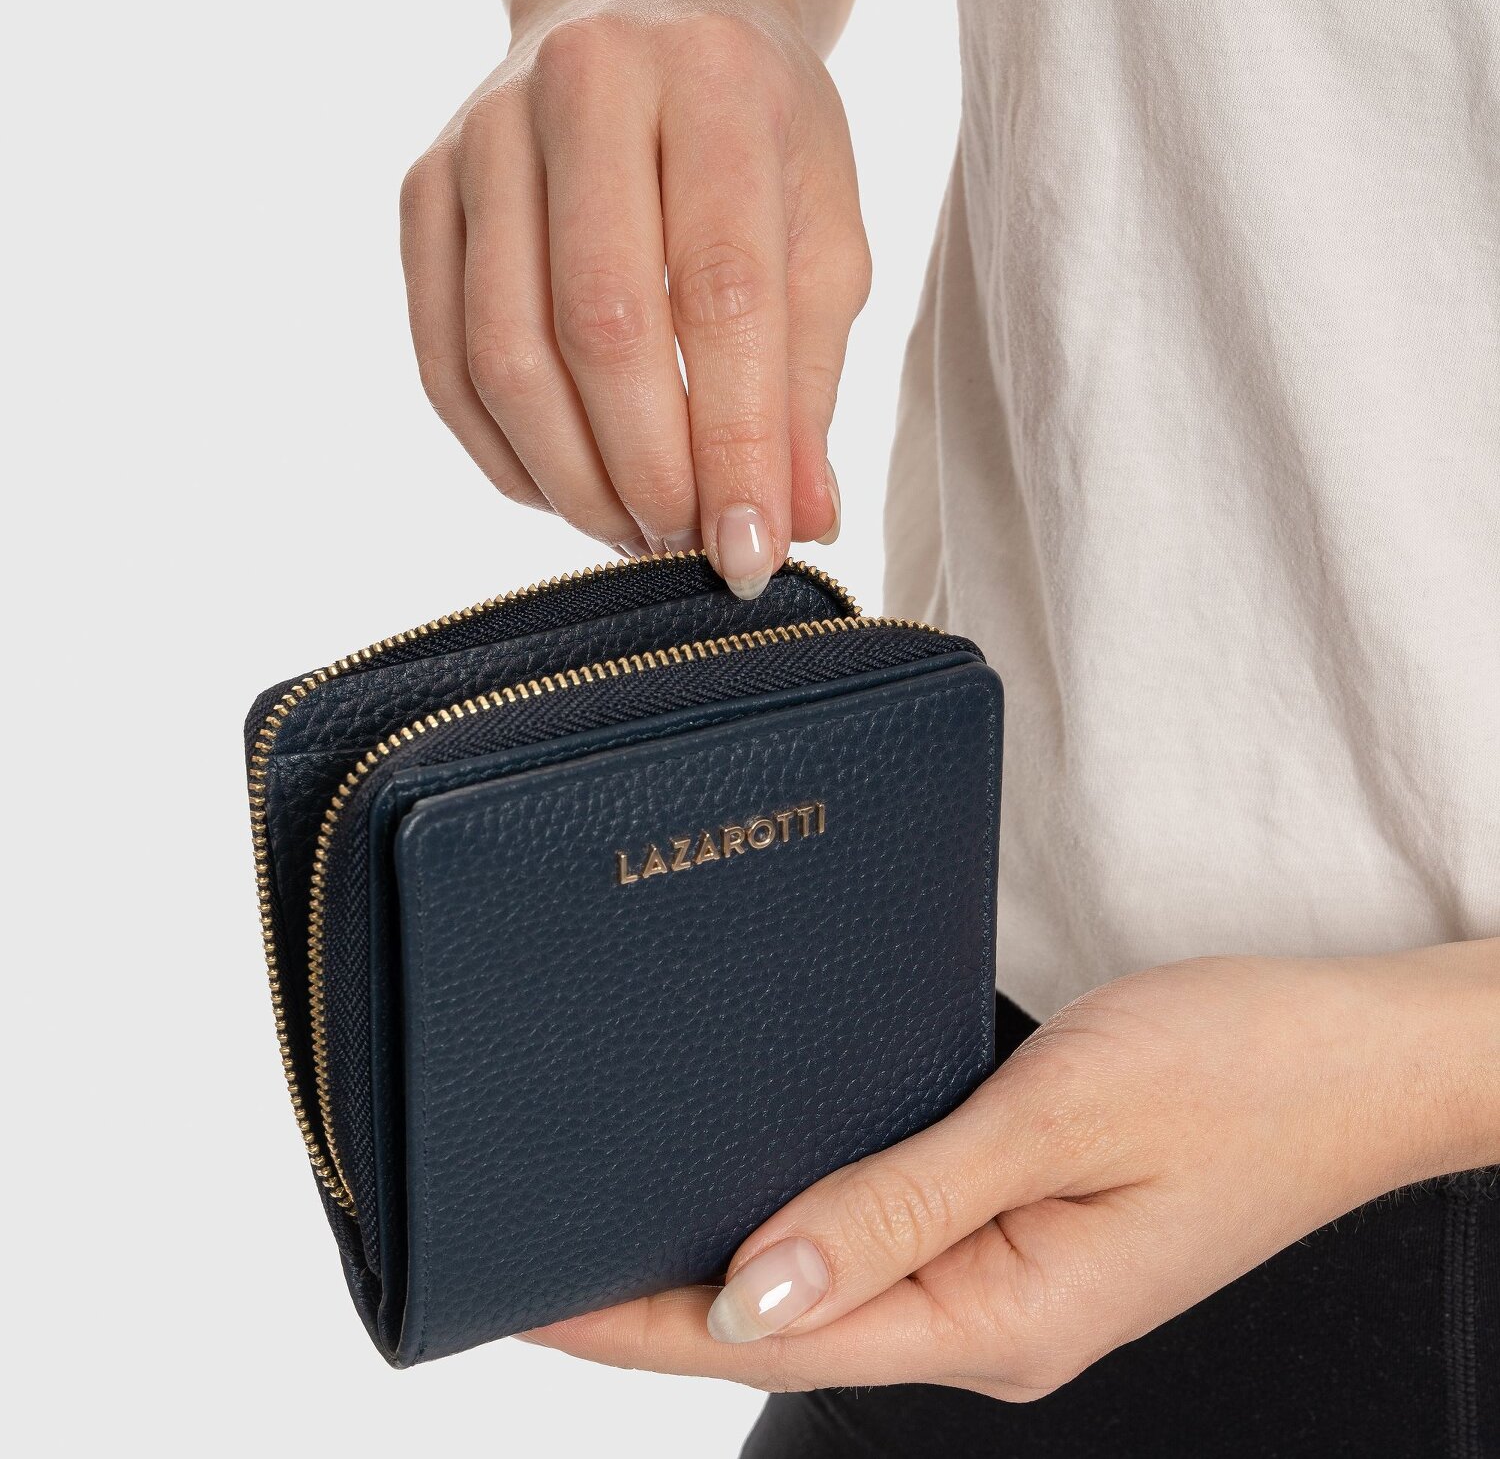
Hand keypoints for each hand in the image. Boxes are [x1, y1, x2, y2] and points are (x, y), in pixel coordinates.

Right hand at [400, 0, 868, 594]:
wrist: (644, 18)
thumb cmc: (756, 145)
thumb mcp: (820, 240)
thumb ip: (808, 383)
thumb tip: (797, 523)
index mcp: (711, 82)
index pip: (722, 292)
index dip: (737, 442)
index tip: (752, 551)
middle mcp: (584, 88)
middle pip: (598, 326)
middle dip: (648, 471)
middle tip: (688, 546)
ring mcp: (483, 138)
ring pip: (504, 355)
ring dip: (573, 480)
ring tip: (636, 531)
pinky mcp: (424, 192)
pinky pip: (445, 362)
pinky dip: (507, 457)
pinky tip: (568, 490)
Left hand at [523, 944, 1499, 1396]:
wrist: (1361, 1054)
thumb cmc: (1240, 1072)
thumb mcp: (1061, 1122)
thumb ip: (904, 1206)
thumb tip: (759, 1290)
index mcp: (1000, 1314)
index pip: (777, 1333)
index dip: (643, 1322)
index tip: (535, 1299)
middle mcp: (996, 1316)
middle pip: (790, 1319)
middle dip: (662, 1298)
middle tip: (547, 1248)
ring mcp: (1014, 1279)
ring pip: (832, 1281)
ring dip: (727, 1256)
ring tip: (622, 1217)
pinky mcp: (1027, 1228)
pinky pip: (883, 1239)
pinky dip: (803, 1218)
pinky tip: (759, 1181)